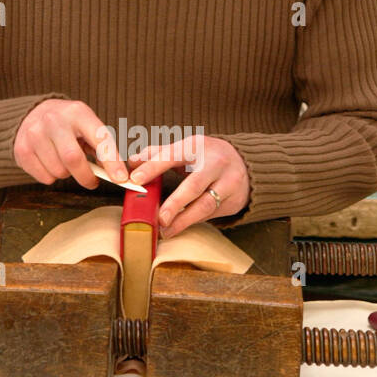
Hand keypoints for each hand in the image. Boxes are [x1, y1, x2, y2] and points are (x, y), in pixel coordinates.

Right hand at [13, 99, 127, 190]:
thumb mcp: (87, 126)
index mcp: (77, 112)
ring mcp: (34, 134)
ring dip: (67, 175)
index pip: (98, 139)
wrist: (33, 114)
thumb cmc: (68, 125)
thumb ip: (102, 148)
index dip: (112, 162)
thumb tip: (119, 175)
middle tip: (92, 181)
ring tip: (65, 162)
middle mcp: (54, 120)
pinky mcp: (21, 149)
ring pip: (58, 171)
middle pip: (73, 159)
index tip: (122, 179)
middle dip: (86, 176)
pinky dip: (52, 177)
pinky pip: (44, 178)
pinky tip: (50, 162)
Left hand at [128, 135, 249, 235]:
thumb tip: (131, 162)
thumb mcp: (185, 149)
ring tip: (166, 231)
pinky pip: (211, 213)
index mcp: (197, 146)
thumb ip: (157, 154)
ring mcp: (228, 182)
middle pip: (194, 185)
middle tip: (159, 218)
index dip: (153, 167)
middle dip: (175, 203)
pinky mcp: (234, 200)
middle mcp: (215, 163)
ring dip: (184, 220)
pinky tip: (179, 228)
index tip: (135, 180)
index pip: (172, 156)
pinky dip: (193, 221)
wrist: (245, 164)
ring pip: (205, 204)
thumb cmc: (205, 157)